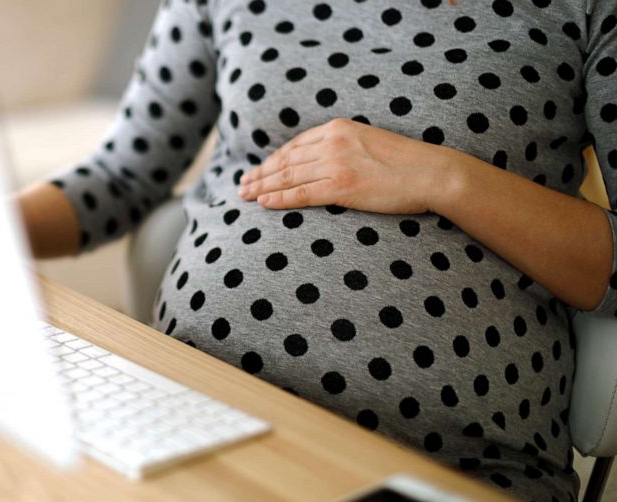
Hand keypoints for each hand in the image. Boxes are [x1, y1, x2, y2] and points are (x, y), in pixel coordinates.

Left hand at [238, 118, 460, 213]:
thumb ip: (344, 146)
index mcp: (339, 128)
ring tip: (244, 195)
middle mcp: (333, 142)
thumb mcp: (369, 142)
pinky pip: (301, 194)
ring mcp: (336, 164)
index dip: (273, 159)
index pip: (296, 144)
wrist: (431, 173)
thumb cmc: (406, 162)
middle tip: (241, 184)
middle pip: (286, 160)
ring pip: (288, 176)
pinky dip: (279, 198)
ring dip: (262, 186)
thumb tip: (323, 160)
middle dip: (260, 173)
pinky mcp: (341, 188)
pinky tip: (263, 203)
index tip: (259, 169)